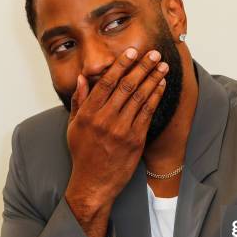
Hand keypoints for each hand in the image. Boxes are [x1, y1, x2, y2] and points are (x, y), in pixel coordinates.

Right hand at [64, 47, 167, 236]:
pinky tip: (161, 85)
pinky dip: (156, 97)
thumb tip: (83, 79)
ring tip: (162, 65)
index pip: (106, 83)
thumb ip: (79, 101)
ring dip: (153, 78)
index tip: (131, 52)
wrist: (94, 183)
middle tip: (153, 53)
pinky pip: (148, 113)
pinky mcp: (136, 140)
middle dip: (142, 67)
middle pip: (127, 86)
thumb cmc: (83, 154)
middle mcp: (105, 120)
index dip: (121, 65)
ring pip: (140, 97)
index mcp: (89, 114)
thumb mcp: (74, 127)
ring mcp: (122, 130)